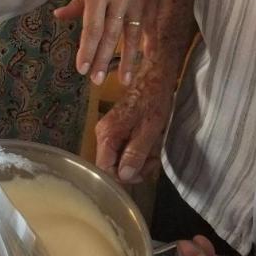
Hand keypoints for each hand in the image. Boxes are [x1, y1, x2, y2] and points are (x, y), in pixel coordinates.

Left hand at [54, 0, 154, 85]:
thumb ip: (76, 2)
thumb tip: (60, 17)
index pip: (92, 28)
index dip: (87, 50)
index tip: (82, 68)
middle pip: (110, 34)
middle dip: (102, 59)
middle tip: (96, 80)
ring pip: (132, 33)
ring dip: (127, 60)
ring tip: (124, 81)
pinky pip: (150, 23)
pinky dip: (149, 41)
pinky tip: (148, 57)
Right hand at [94, 58, 173, 182]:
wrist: (154, 77)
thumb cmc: (153, 101)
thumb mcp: (149, 131)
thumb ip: (135, 154)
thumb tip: (124, 176)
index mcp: (106, 136)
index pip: (104, 168)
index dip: (122, 177)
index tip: (142, 174)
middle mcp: (102, 135)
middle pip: (111, 165)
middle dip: (133, 168)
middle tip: (153, 161)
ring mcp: (108, 132)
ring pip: (118, 158)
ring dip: (137, 160)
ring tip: (154, 151)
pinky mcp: (115, 129)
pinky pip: (122, 149)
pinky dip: (136, 151)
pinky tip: (149, 145)